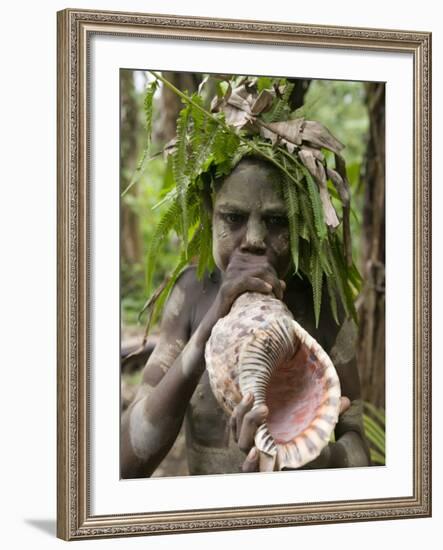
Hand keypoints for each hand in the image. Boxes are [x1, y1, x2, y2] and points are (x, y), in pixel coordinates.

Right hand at [198, 251, 285, 345]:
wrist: (218, 321)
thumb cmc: (238, 306)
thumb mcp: (255, 293)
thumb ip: (268, 286)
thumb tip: (284, 284)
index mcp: (240, 264)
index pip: (263, 262)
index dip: (274, 273)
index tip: (280, 288)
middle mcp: (234, 267)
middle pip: (264, 266)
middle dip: (275, 280)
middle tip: (280, 296)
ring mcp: (230, 278)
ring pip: (259, 272)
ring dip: (273, 283)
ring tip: (277, 297)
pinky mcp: (227, 289)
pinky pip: (246, 281)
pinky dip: (259, 284)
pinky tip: (268, 290)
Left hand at [233, 395, 350, 472]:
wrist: (290, 430)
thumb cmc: (309, 436)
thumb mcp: (322, 429)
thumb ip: (332, 415)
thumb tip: (348, 401)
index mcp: (275, 460)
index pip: (256, 470)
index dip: (252, 464)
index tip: (256, 450)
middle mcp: (259, 454)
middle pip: (244, 445)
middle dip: (251, 425)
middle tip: (265, 409)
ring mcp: (249, 442)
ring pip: (237, 433)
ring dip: (243, 414)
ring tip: (254, 395)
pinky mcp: (243, 430)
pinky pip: (234, 423)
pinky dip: (240, 410)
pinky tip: (250, 395)